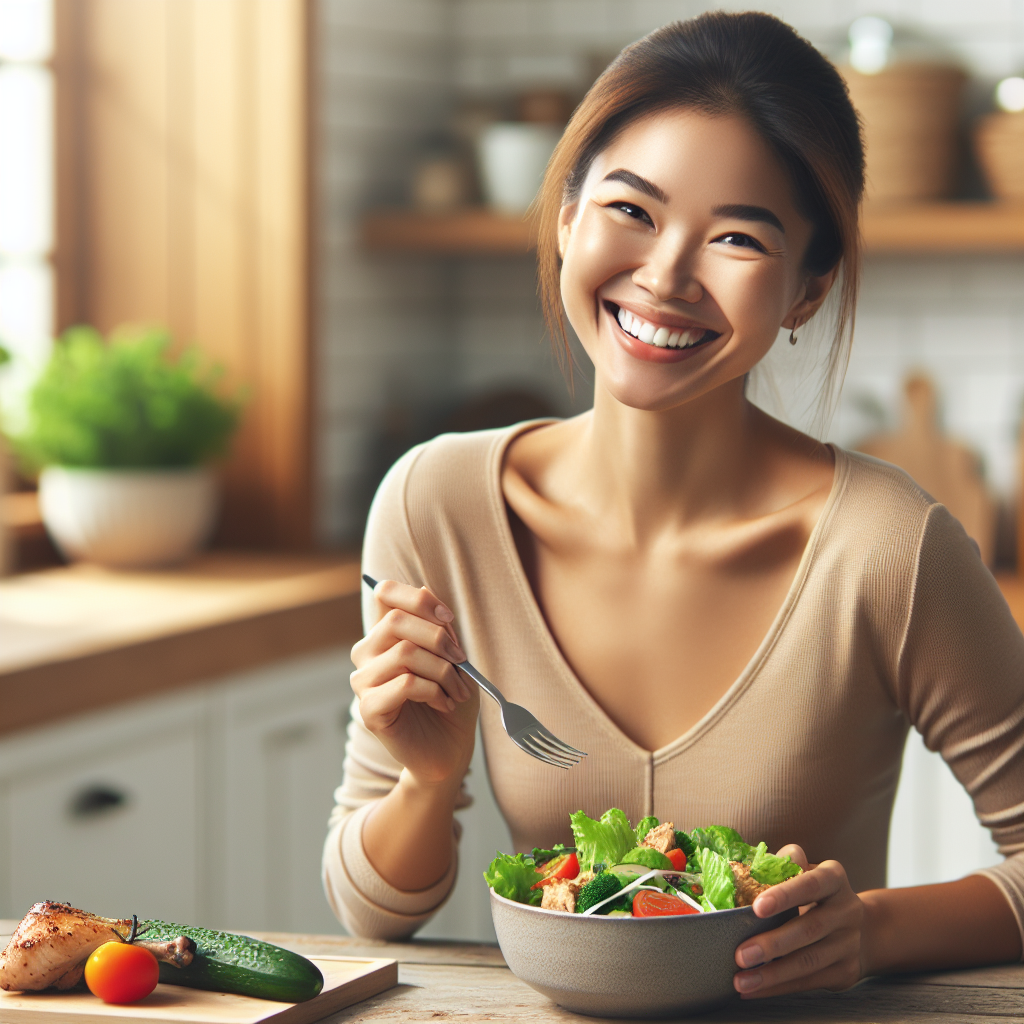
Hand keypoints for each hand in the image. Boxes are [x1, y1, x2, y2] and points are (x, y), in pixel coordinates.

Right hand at [350, 579, 478, 784]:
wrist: (449, 750)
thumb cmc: (451, 700)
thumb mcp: (453, 657)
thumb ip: (438, 626)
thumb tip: (426, 590)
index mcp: (384, 635)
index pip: (384, 593)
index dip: (417, 598)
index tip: (448, 617)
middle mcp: (366, 654)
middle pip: (396, 621)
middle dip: (439, 638)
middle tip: (462, 661)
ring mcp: (363, 682)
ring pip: (404, 652)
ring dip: (443, 670)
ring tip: (458, 690)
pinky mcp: (369, 710)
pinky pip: (405, 684)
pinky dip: (434, 691)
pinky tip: (445, 704)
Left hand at [733, 844, 864, 997]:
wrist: (859, 929)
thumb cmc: (814, 895)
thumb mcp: (803, 872)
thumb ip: (781, 867)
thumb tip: (748, 869)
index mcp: (834, 878)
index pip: (811, 884)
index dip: (785, 895)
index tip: (757, 908)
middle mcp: (847, 910)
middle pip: (810, 929)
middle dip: (773, 943)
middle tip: (741, 955)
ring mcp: (850, 943)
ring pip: (809, 961)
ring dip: (772, 974)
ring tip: (742, 980)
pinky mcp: (846, 971)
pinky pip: (809, 982)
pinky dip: (778, 987)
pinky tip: (755, 989)